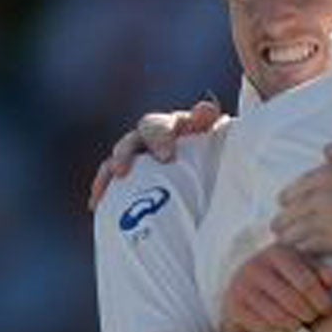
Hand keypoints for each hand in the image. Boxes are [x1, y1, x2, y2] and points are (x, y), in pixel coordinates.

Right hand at [86, 98, 224, 209]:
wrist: (205, 214)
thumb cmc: (223, 187)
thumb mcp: (233, 171)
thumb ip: (236, 150)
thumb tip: (232, 129)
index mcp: (196, 129)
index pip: (193, 116)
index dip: (195, 118)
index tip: (206, 122)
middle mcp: (167, 136)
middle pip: (153, 125)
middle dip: (156, 137)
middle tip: (165, 157)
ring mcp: (144, 155)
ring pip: (127, 146)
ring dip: (121, 157)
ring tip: (118, 175)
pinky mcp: (129, 176)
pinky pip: (109, 175)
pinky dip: (103, 184)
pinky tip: (96, 201)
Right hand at [222, 243, 331, 331]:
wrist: (244, 288)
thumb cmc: (284, 278)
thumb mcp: (304, 271)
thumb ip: (323, 273)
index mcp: (277, 253)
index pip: (307, 282)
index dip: (322, 300)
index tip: (328, 309)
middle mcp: (256, 266)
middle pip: (294, 301)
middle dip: (309, 314)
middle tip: (313, 317)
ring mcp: (241, 286)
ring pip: (278, 316)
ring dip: (294, 324)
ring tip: (299, 323)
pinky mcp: (233, 305)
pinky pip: (262, 325)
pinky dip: (275, 330)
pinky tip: (280, 326)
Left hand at [274, 141, 331, 253]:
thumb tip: (326, 152)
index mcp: (323, 175)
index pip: (289, 192)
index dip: (287, 203)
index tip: (287, 209)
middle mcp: (317, 197)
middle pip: (284, 216)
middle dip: (282, 224)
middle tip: (283, 232)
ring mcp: (323, 220)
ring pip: (290, 235)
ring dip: (289, 240)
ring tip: (290, 246)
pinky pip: (304, 249)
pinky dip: (302, 253)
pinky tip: (306, 255)